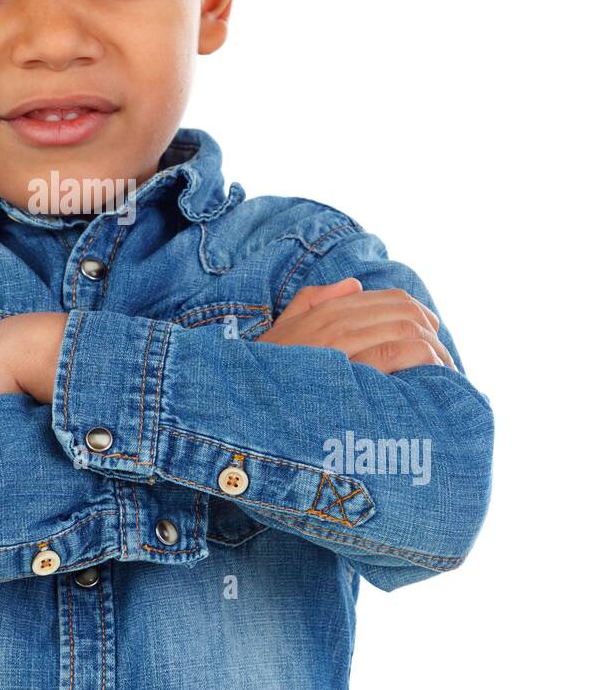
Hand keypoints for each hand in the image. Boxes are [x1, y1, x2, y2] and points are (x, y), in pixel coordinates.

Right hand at [256, 278, 454, 373]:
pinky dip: (422, 360)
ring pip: (405, 330)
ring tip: (444, 374)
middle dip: (432, 332)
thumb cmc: (264, 372)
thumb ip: (312, 301)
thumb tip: (352, 285)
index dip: (417, 314)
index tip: (431, 335)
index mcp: (324, 311)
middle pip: (403, 313)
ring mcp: (340, 345)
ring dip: (434, 350)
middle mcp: (334, 322)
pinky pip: (396, 355)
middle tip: (445, 360)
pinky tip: (431, 375)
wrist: (244, 404)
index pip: (387, 300)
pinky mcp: (347, 372)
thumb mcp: (282, 328)